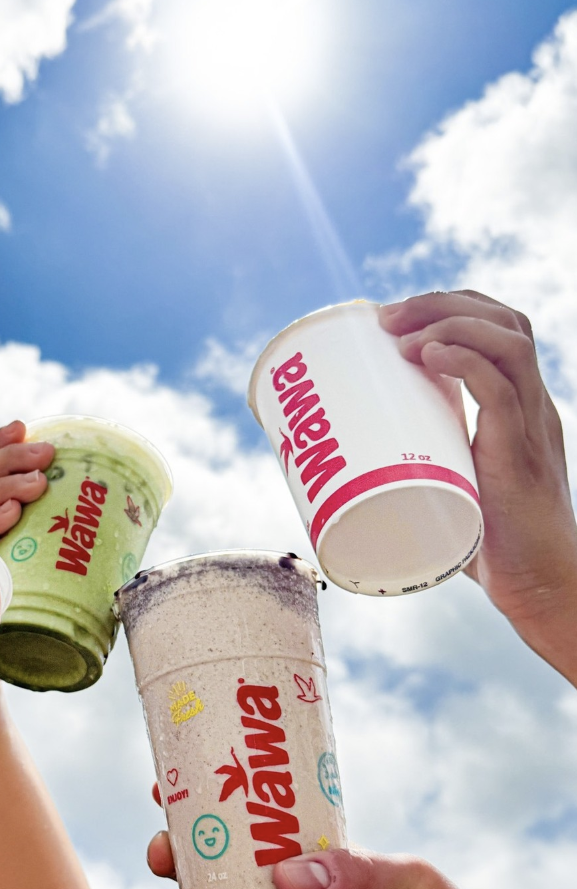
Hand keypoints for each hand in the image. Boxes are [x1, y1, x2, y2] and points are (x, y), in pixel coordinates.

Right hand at [0, 420, 52, 542]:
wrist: (10, 611)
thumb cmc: (27, 549)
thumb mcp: (31, 514)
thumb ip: (33, 486)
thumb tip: (51, 453)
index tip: (20, 429)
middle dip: (9, 458)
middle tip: (45, 453)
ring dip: (7, 486)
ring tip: (39, 482)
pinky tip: (14, 510)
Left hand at [379, 291, 576, 679]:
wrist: (539, 585)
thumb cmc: (491, 545)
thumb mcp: (454, 483)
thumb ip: (421, 462)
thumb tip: (350, 464)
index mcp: (520, 404)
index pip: (500, 326)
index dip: (450, 306)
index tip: (394, 318)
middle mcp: (532, 405)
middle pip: (502, 319)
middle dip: (440, 303)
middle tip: (385, 318)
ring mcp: (530, 426)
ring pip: (506, 341)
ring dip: (448, 323)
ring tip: (400, 336)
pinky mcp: (520, 455)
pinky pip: (502, 391)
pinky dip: (465, 362)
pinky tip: (429, 355)